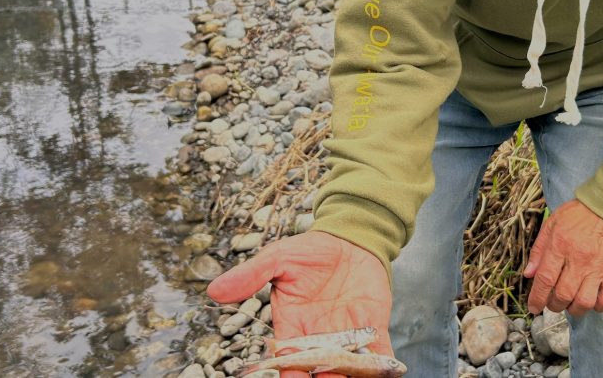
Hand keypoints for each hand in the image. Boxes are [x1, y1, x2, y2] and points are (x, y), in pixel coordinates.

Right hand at [207, 231, 393, 377]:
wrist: (350, 239)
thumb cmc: (311, 250)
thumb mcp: (278, 257)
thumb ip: (251, 275)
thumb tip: (214, 291)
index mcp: (292, 327)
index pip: (288, 360)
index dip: (290, 371)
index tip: (292, 376)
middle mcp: (319, 338)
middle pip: (318, 371)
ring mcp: (347, 337)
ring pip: (348, 369)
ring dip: (350, 376)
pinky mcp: (374, 331)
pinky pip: (379, 355)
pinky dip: (384, 369)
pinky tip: (387, 373)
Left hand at [523, 200, 602, 316]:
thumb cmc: (578, 214)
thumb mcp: (551, 224)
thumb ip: (538, 250)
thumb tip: (528, 274)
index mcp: (560, 246)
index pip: (545, 279)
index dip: (537, 298)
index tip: (533, 307)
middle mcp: (579, 260)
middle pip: (563, 295)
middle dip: (553, 305)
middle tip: (552, 303)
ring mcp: (597, 268)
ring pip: (584, 302)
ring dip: (574, 309)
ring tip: (570, 304)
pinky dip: (597, 307)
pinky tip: (591, 302)